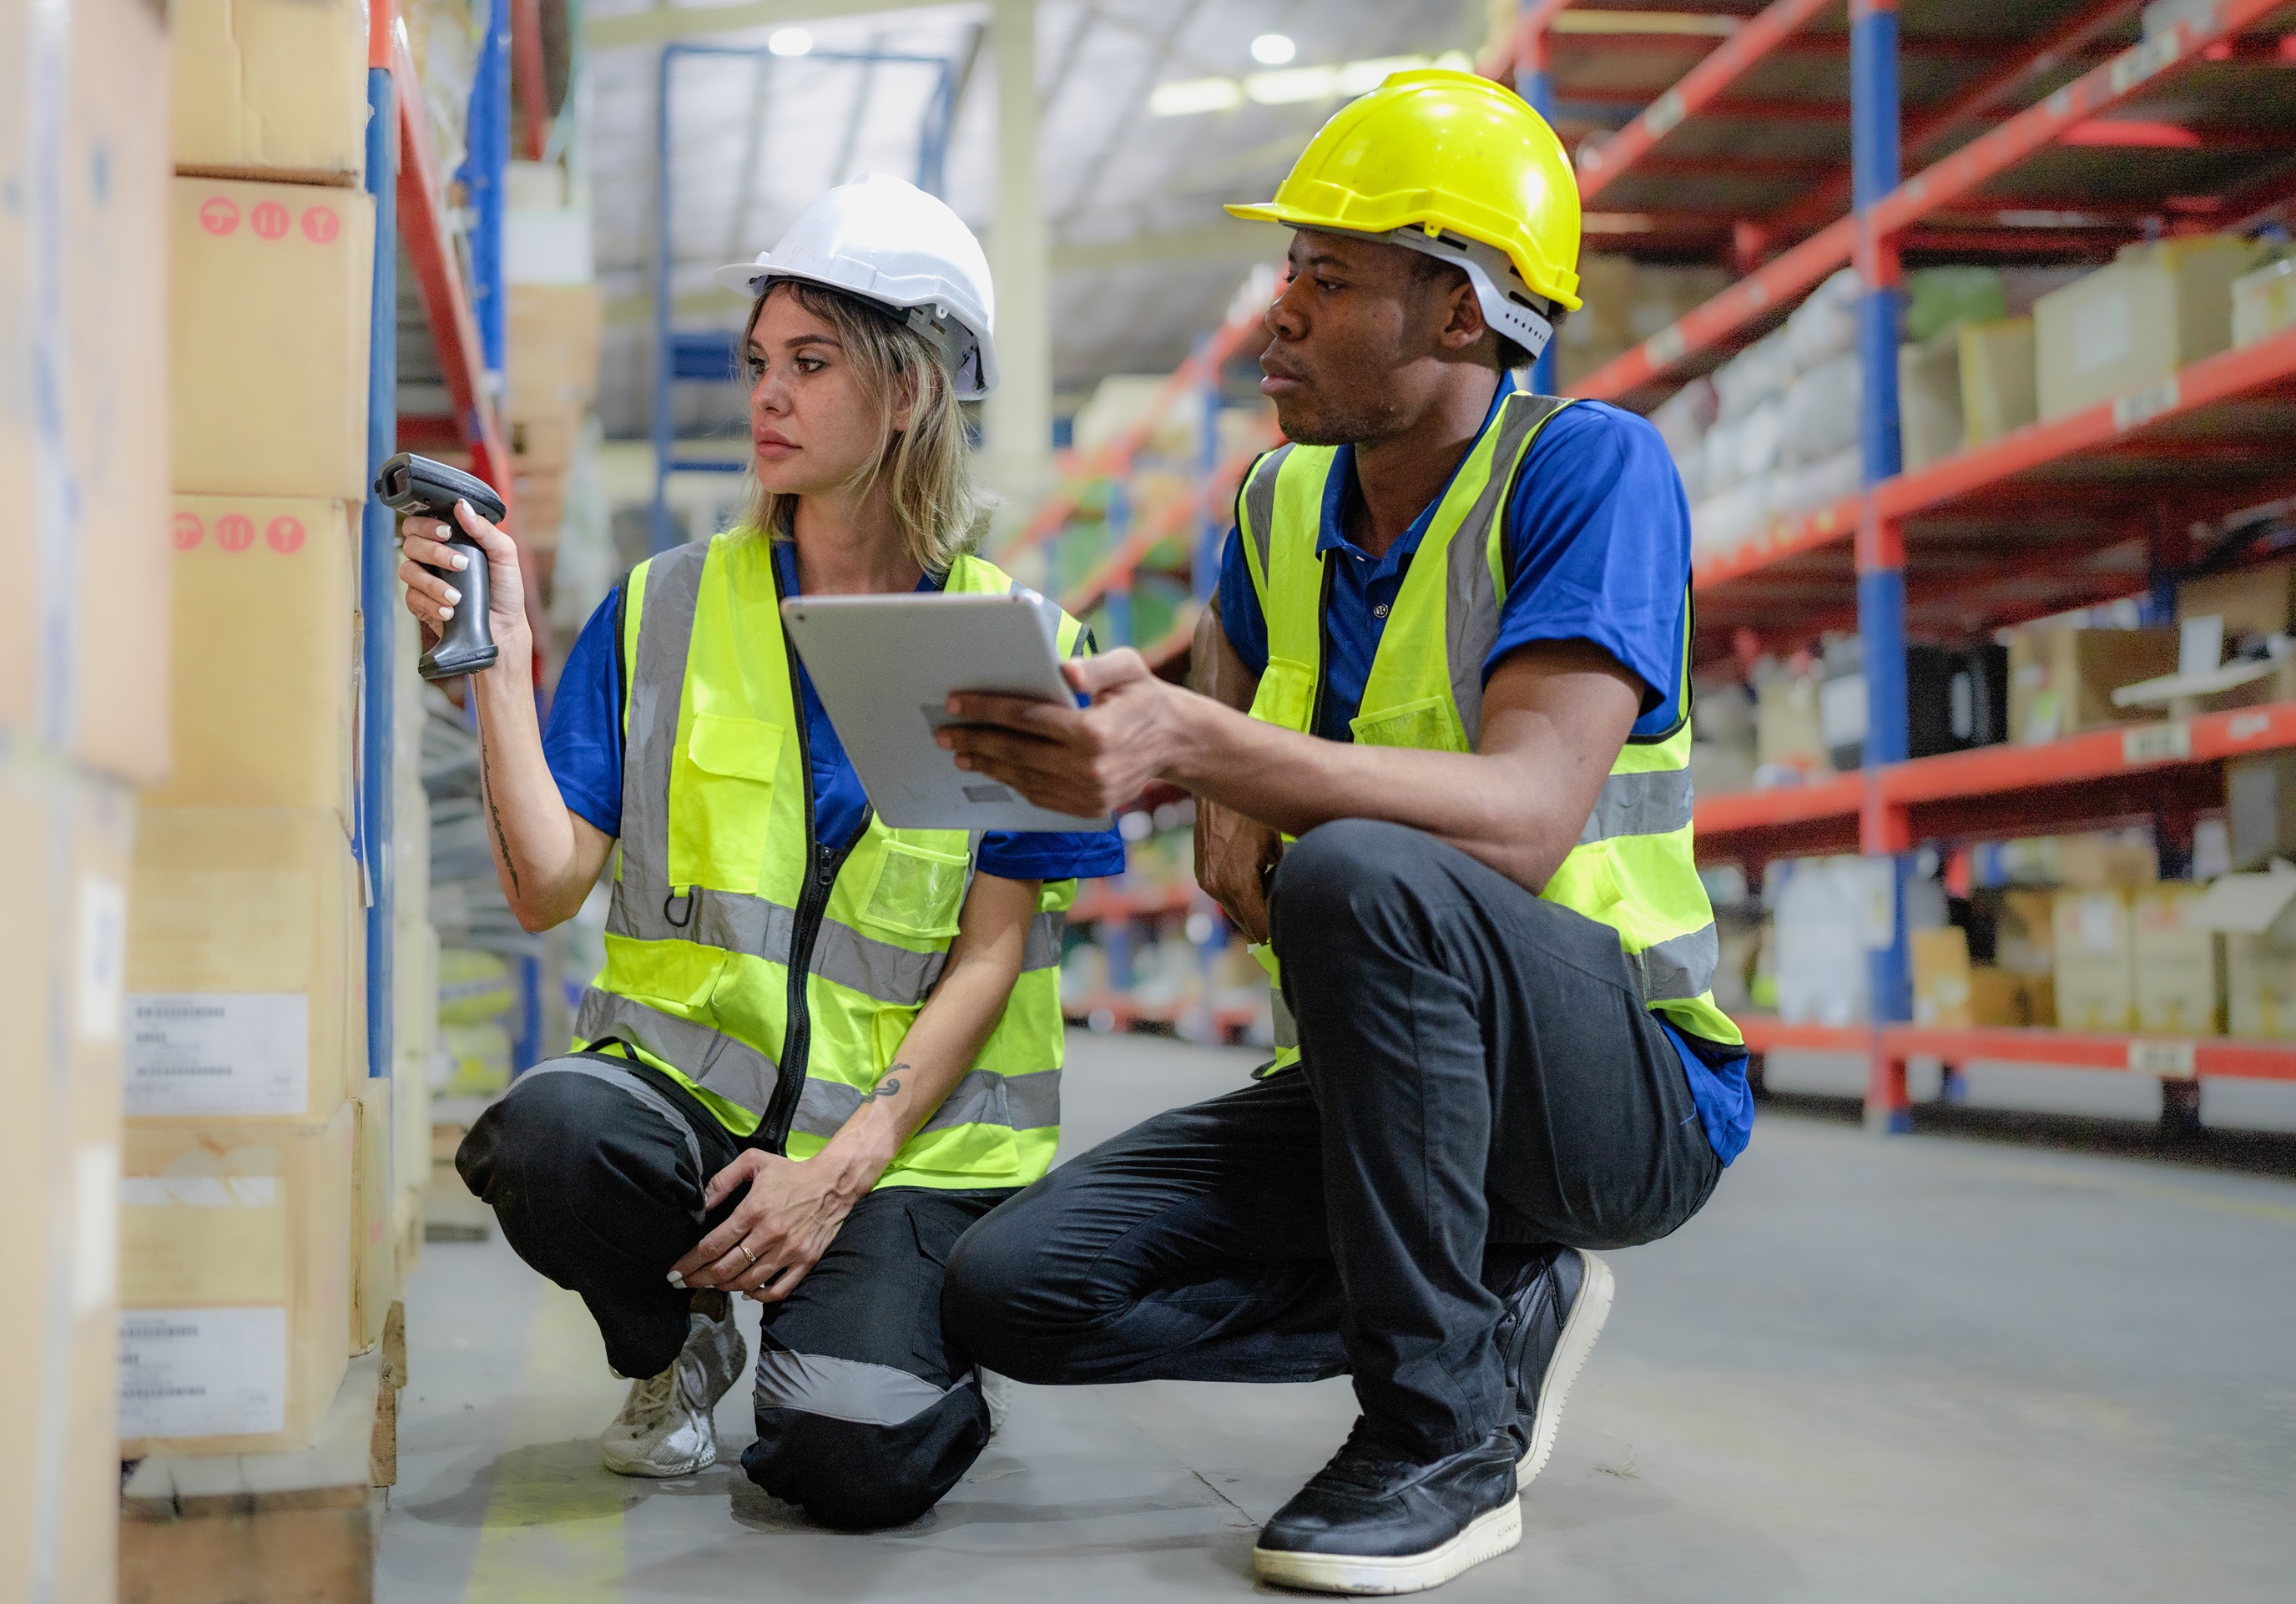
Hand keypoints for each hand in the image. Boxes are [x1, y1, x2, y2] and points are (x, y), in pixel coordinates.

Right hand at [396, 498, 528, 662]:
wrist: (505, 628)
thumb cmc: (505, 590)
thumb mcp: (504, 555)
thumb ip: (485, 530)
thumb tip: (463, 506)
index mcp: (449, 542)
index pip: (421, 524)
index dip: (427, 524)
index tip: (447, 532)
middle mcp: (432, 559)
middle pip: (411, 544)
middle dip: (434, 552)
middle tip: (459, 564)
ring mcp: (425, 581)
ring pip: (408, 571)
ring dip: (432, 583)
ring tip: (457, 596)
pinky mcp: (421, 604)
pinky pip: (412, 598)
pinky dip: (432, 604)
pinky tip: (450, 611)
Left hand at [669, 1149, 864, 1303]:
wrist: (834, 1182)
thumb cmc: (791, 1172)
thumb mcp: (754, 1162)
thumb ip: (723, 1180)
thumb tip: (701, 1204)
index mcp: (754, 1210)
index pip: (713, 1245)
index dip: (690, 1262)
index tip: (674, 1272)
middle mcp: (770, 1234)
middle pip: (726, 1268)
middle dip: (699, 1279)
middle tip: (684, 1283)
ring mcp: (789, 1251)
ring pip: (748, 1282)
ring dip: (724, 1287)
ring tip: (712, 1284)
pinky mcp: (806, 1261)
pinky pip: (778, 1290)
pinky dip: (758, 1296)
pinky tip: (746, 1292)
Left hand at [938, 650, 1187, 816]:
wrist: (1176, 741)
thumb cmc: (1144, 697)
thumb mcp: (1128, 667)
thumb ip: (1096, 667)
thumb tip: (1064, 670)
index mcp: (1095, 731)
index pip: (1027, 717)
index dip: (987, 709)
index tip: (956, 703)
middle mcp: (1090, 767)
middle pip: (1017, 751)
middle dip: (975, 740)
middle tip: (945, 733)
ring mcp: (1088, 792)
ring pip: (1024, 779)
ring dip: (988, 765)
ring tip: (961, 754)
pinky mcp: (1088, 807)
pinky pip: (1040, 797)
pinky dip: (1013, 783)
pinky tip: (994, 770)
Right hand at [1195, 799, 1280, 943]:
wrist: (1218, 791)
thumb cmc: (1252, 815)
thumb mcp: (1275, 847)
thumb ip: (1279, 878)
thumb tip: (1286, 896)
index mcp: (1238, 885)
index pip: (1259, 927)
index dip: (1275, 933)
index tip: (1289, 932)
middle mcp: (1218, 888)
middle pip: (1245, 924)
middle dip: (1264, 920)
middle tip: (1284, 909)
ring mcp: (1206, 882)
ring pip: (1234, 909)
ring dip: (1250, 906)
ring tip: (1267, 882)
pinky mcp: (1201, 873)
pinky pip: (1223, 894)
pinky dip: (1238, 892)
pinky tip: (1251, 872)